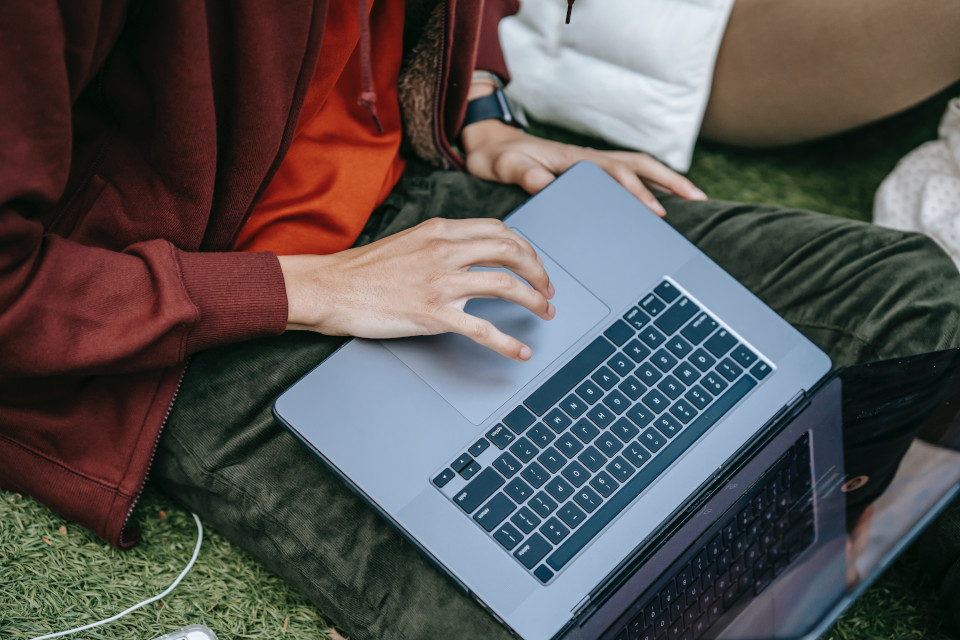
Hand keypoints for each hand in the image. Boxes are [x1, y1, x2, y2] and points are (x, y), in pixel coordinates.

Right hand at [278, 218, 555, 360]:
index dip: (526, 248)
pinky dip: (509, 342)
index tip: (534, 264)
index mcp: (441, 230)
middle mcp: (445, 250)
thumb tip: (471, 255)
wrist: (331, 287)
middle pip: (512, 252)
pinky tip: (520, 351)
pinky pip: (483, 328)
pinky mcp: (433, 313)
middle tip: (547, 291)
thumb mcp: (409, 241)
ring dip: (534, 301)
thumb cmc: (363, 270)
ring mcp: (441, 281)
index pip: (500, 230)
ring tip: (545, 314)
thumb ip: (442, 244)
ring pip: (506, 285)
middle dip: (538, 272)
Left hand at [461, 120, 706, 214]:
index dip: (639, 191)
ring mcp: (591, 164)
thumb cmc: (498, 158)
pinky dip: (649, 184)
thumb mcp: (506, 167)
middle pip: (639, 165)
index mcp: (575, 160)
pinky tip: (661, 200)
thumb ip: (525, 174)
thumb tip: (545, 183)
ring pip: (638, 168)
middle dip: (670, 181)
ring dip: (667, 181)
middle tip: (698, 200)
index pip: (617, 173)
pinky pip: (626, 175)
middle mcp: (588, 159)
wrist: (490, 146)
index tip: (657, 210)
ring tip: (694, 199)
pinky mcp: (588, 172)